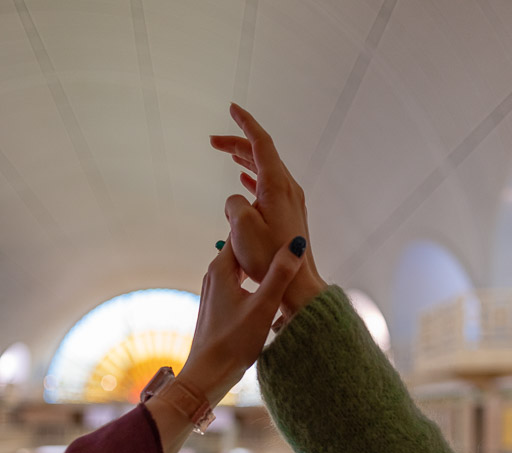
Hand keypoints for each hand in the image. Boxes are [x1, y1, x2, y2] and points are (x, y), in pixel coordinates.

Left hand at [178, 236, 305, 405]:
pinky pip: (237, 280)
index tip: (279, 216)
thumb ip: (280, 274)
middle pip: (241, 247)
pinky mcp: (218, 305)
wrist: (208, 373)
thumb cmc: (234, 342)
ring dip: (258, 260)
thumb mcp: (263, 306)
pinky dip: (252, 277)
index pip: (241, 230)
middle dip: (262, 240)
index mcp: (222, 268)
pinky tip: (267, 285)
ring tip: (281, 256)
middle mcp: (214, 274)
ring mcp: (214, 290)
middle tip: (286, 233)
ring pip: (239, 265)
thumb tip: (296, 244)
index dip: (260, 221)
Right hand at [210, 104, 326, 315]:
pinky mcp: (289, 215)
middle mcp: (288, 188)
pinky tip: (245, 179)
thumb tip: (236, 200)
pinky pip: (270, 186)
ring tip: (227, 154)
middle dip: (238, 143)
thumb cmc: (270, 259)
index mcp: (277, 185)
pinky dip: (254, 177)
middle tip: (213, 141)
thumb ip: (233, 204)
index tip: (232, 108)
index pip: (261, 142)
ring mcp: (291, 202)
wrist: (297, 284)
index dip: (245, 123)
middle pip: (263, 154)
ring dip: (245, 159)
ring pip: (266, 170)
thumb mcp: (242, 228)